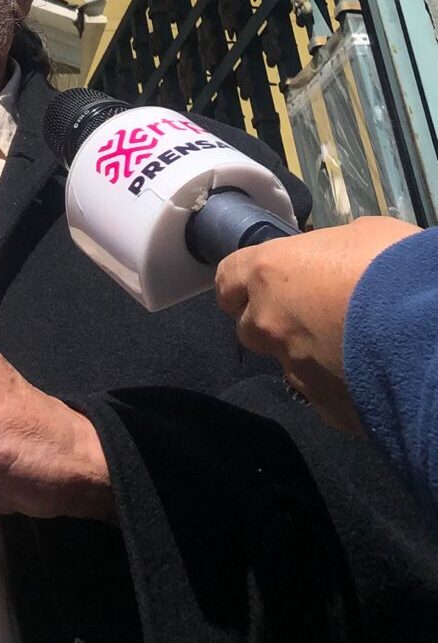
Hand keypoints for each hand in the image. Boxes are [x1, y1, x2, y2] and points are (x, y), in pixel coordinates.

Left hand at [215, 216, 419, 431]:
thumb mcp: (360, 236)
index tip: (258, 287)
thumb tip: (330, 261)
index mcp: (268, 273)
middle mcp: (269, 323)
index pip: (227, 280)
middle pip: (250, 328)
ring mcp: (295, 369)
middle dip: (272, 324)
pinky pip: (324, 396)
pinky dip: (340, 387)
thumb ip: (327, 253)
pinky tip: (370, 377)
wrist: (431, 330)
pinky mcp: (327, 407)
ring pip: (287, 365)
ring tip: (350, 349)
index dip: (241, 285)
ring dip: (307, 357)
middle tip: (313, 317)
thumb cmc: (394, 265)